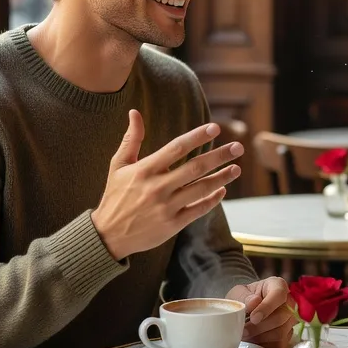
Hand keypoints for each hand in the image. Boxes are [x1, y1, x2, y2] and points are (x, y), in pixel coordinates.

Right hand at [93, 110, 243, 259]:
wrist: (108, 235)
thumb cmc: (115, 196)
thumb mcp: (118, 165)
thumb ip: (131, 139)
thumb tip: (135, 112)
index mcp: (145, 170)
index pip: (176, 148)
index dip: (197, 137)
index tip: (215, 128)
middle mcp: (157, 187)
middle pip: (195, 168)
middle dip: (219, 156)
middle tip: (238, 147)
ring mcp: (166, 207)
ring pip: (201, 189)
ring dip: (222, 178)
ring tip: (236, 168)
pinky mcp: (172, 225)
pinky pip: (198, 210)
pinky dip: (212, 200)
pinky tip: (222, 190)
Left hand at [227, 277, 293, 347]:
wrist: (245, 309)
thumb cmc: (244, 298)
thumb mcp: (239, 293)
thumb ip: (245, 296)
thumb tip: (254, 302)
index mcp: (278, 285)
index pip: (279, 294)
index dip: (267, 307)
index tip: (253, 318)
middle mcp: (289, 302)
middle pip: (281, 317)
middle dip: (260, 327)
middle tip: (243, 330)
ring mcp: (290, 320)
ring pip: (281, 332)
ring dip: (261, 337)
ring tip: (245, 335)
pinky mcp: (287, 335)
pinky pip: (279, 344)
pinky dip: (264, 345)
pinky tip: (253, 341)